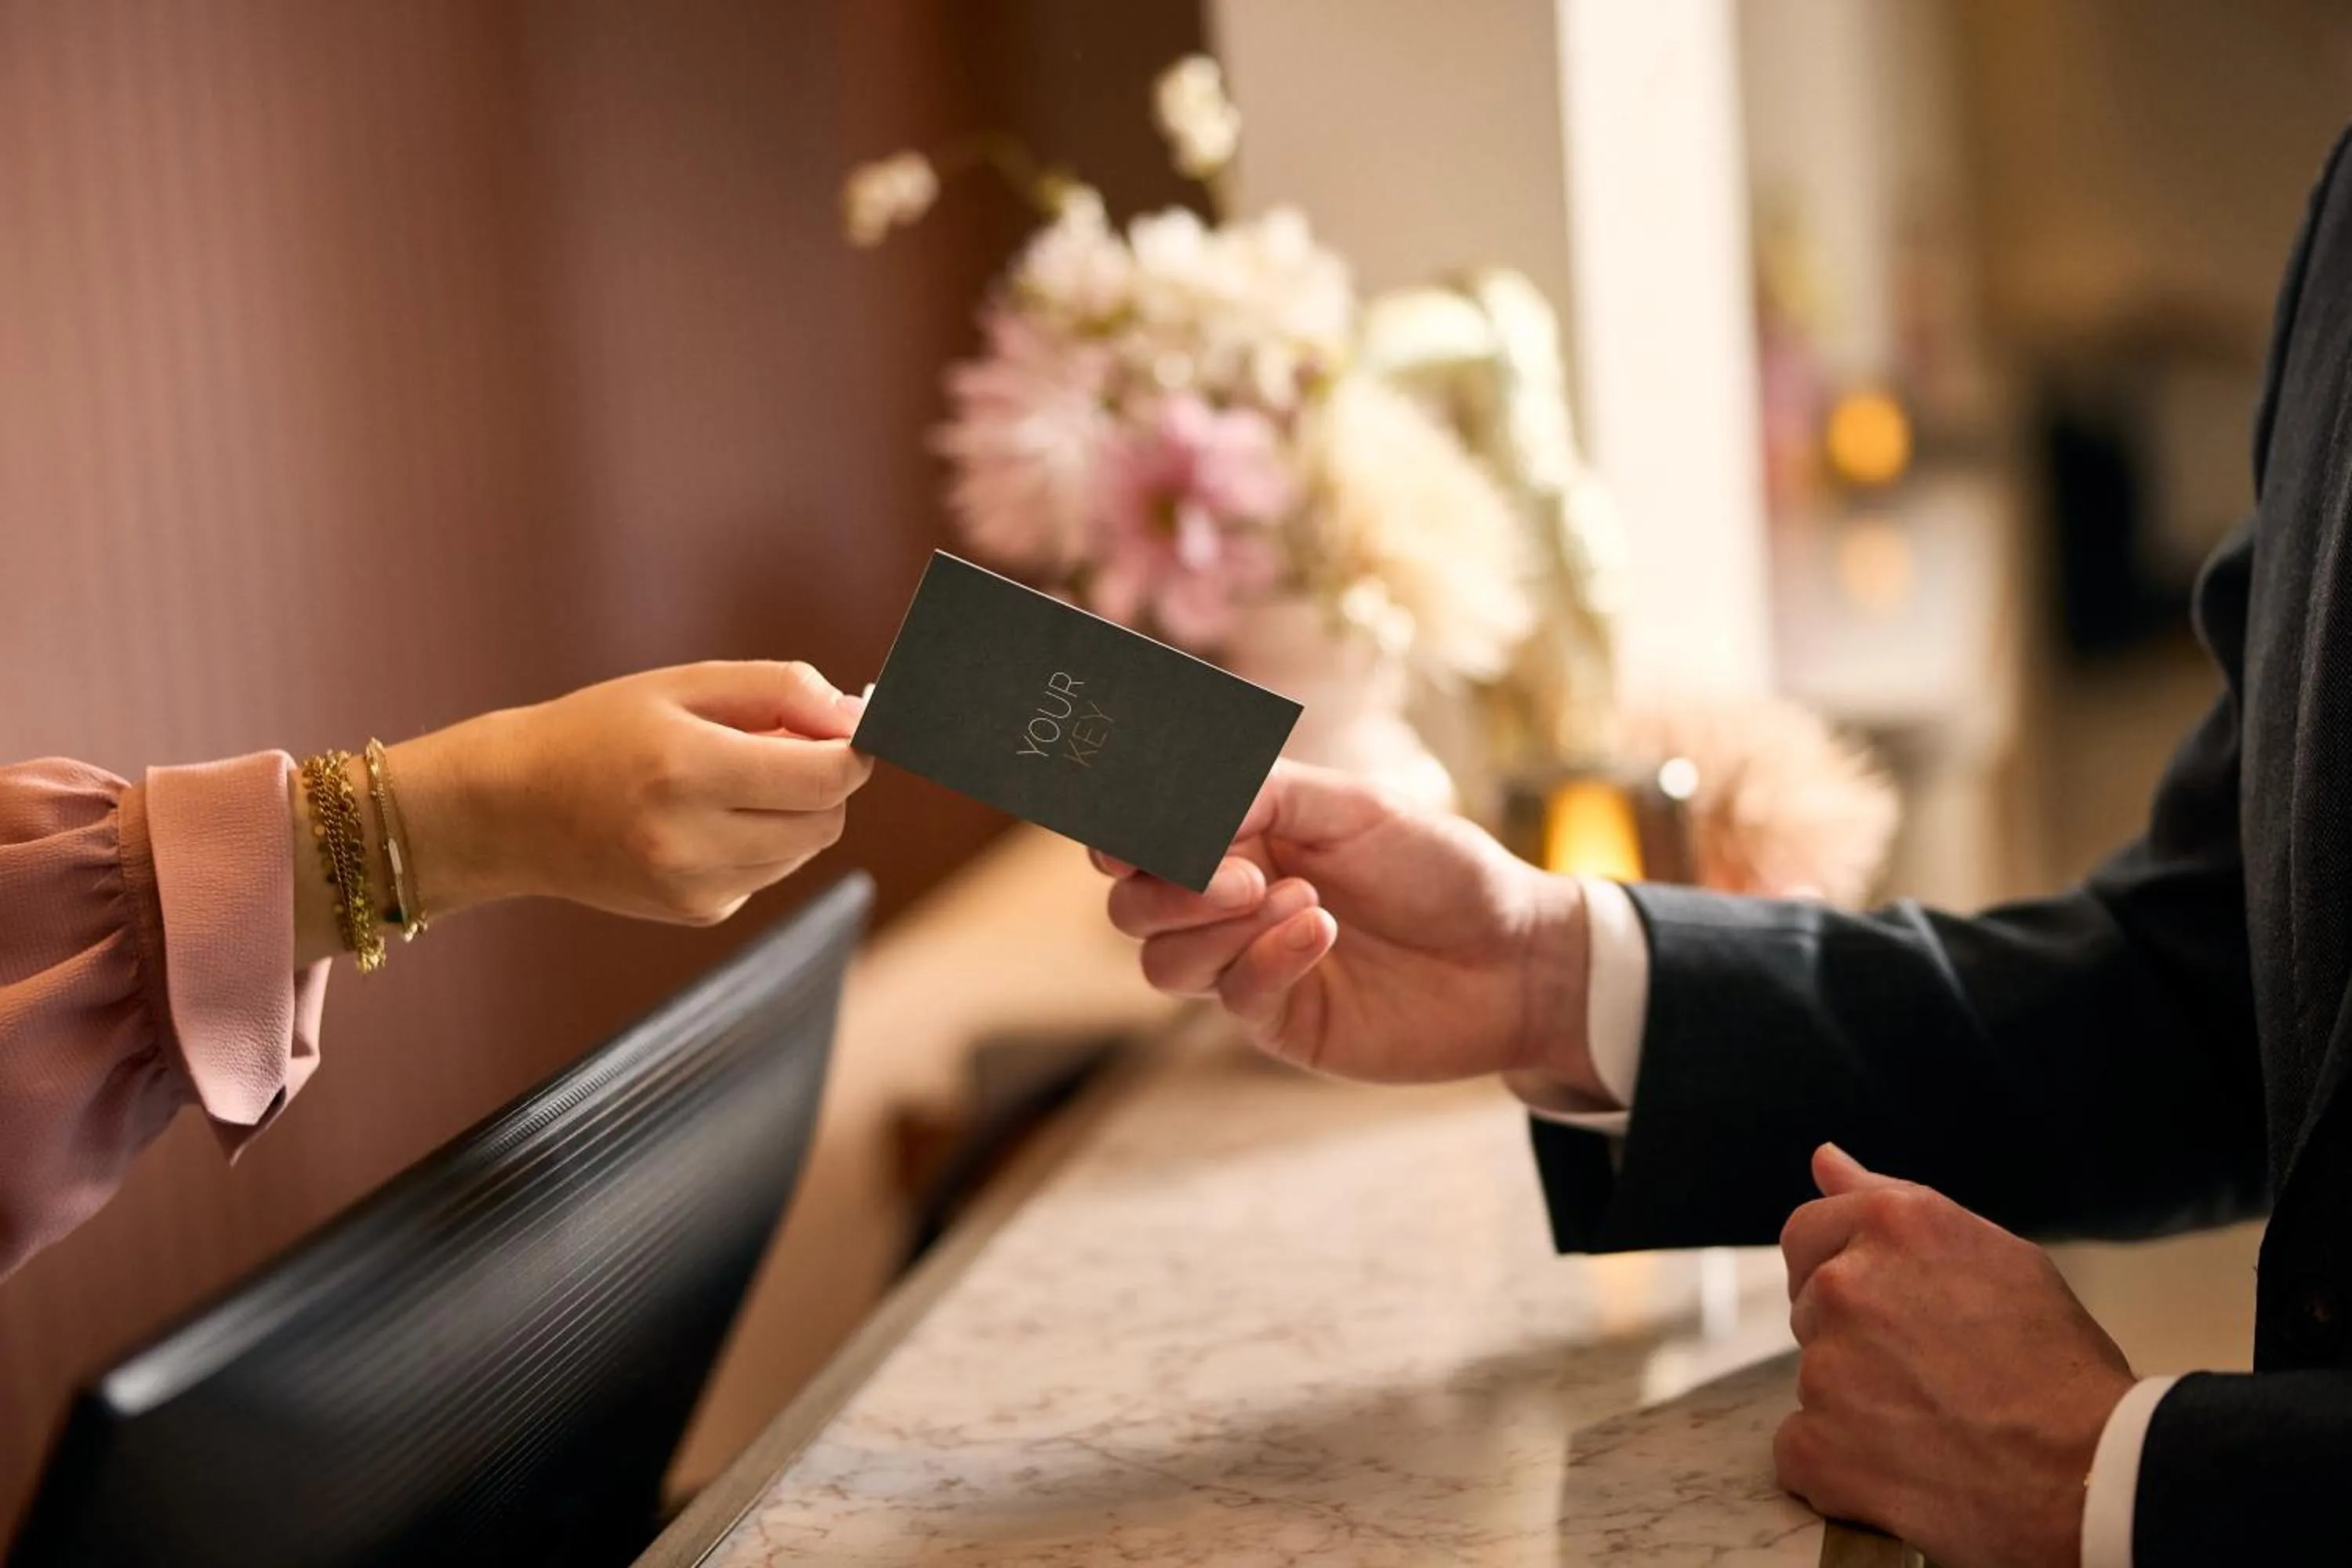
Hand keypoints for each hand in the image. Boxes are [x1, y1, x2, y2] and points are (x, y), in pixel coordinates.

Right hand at [391, 660, 871, 926]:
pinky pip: (770, 872)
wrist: (513, 808)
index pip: (825, 776)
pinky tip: (704, 818)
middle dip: (824, 779)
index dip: (855, 749)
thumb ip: (781, 690)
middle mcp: (690, 839)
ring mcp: (694, 887)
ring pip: (805, 849)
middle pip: (827, 818)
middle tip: (779, 742)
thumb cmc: (601, 731)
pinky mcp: (697, 912)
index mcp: (686, 769)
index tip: (852, 726)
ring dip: (793, 811)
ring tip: (728, 778)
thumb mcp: (685, 685)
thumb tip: (858, 716)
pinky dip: (762, 841)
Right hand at [1096, 761, 1598, 1089]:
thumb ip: (1260, 795)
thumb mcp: (1354, 807)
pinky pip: (1230, 995)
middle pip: (1131, 905)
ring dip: (1216, 926)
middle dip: (1167, 887)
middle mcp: (1230, 903)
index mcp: (1240, 837)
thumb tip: (1176, 798)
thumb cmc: (1442, 869)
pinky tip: (1320, 932)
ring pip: (1161, 960)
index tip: (1131, 829)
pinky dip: (1263, 959)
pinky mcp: (1279, 1021)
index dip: (1121, 833)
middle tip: (1242, 876)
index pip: (1143, 837)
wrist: (1516, 955)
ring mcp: (1249, 966)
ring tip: (1300, 902)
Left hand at [1776, 1144, 2135, 1567]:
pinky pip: (1802, 1449)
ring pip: (1813, 1380)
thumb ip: (1892, 1200)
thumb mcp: (1998, 1257)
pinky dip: (1840, 1466)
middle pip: (1810, 1308)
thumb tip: (1823, 1157)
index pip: (1807, 1232)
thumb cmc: (2059, 1365)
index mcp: (1892, 1225)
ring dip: (1853, 1403)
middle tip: (1929, 1376)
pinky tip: (1903, 1473)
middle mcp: (1847, 1283)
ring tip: (1933, 1427)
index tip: (1885, 1311)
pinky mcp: (1818, 1443)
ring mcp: (1824, 1366)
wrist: (2094, 1474)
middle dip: (1851, 1337)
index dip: (1841, 1272)